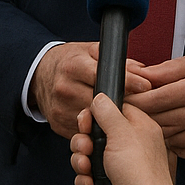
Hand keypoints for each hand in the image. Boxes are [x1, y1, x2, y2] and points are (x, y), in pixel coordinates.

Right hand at [31, 42, 150, 139]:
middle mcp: (65, 88)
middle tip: (142, 106)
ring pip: (92, 122)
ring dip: (110, 123)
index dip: (127, 81)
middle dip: (121, 105)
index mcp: (73, 66)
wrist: (39, 75)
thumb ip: (115, 60)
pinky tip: (108, 128)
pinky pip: (83, 132)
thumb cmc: (70, 61)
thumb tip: (141, 71)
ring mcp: (60, 109)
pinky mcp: (58, 125)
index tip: (145, 86)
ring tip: (126, 121)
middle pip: (99, 103)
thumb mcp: (90, 51)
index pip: (104, 76)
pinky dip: (96, 132)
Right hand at [70, 94, 176, 184]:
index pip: (112, 111)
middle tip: (86, 148)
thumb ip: (107, 112)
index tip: (86, 122)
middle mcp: (129, 146)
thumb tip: (100, 97)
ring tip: (87, 168)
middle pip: (94, 134)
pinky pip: (89, 177)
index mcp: (138, 128)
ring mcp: (120, 167)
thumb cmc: (140, 173)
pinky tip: (92, 184)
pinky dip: (86, 181)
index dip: (95, 115)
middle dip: (82, 142)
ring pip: (88, 157)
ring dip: (81, 162)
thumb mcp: (122, 133)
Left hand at [123, 51, 184, 158]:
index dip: (135, 100)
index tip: (124, 96)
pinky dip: (173, 143)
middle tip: (129, 110)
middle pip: (161, 121)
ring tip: (146, 120)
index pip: (156, 100)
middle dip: (140, 116)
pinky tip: (169, 131)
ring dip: (155, 131)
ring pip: (170, 138)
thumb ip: (166, 70)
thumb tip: (139, 75)